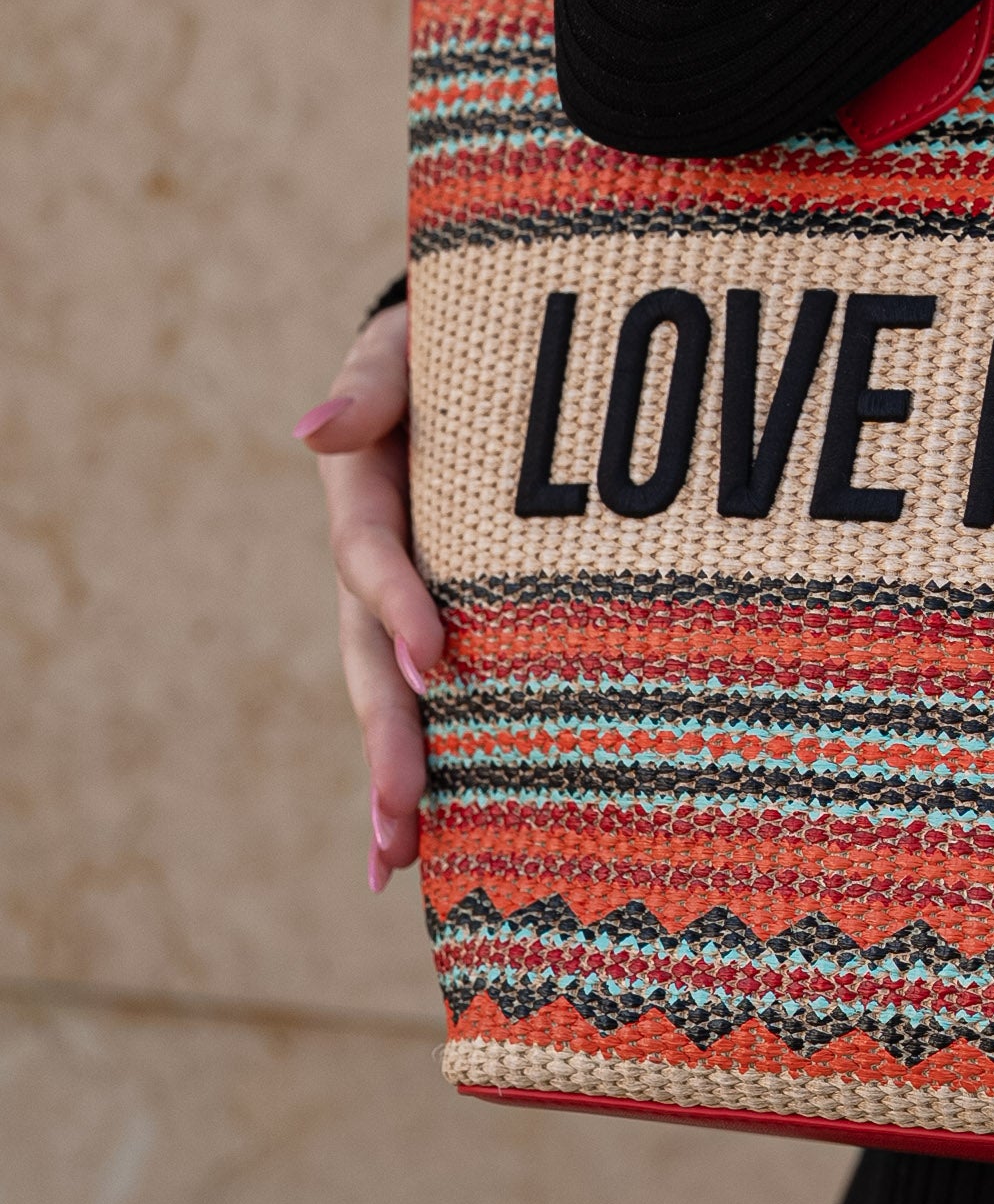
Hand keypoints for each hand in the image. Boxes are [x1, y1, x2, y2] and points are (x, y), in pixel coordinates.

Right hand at [294, 299, 441, 893]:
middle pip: (367, 660)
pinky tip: (427, 844)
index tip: (434, 661)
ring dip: (394, 777)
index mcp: (360, 495)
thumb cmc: (440, 346)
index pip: (371, 558)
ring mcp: (401, 600)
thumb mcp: (400, 349)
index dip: (399, 607)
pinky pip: (428, 698)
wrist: (469, 356)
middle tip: (398, 818)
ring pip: (388, 698)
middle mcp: (372, 565)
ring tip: (397, 857)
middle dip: (384, 740)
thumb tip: (313, 430)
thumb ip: (369, 386)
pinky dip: (426, 766)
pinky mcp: (440, 620)